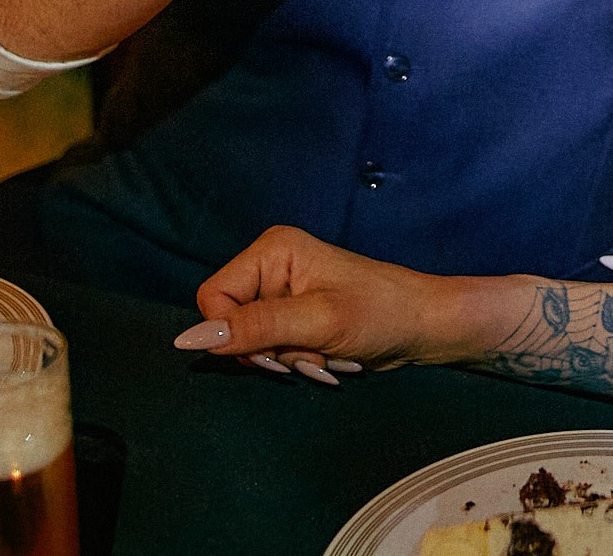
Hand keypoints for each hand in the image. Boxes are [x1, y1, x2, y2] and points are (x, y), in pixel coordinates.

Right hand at [175, 225, 451, 383]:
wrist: (423, 326)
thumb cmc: (380, 313)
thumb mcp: (316, 322)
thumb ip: (253, 328)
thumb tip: (189, 340)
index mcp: (272, 251)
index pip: (212, 298)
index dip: (231, 334)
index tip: (272, 352)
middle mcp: (271, 267)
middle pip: (231, 324)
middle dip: (269, 351)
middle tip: (310, 355)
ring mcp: (282, 293)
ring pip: (251, 343)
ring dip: (287, 360)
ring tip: (325, 356)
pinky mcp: (294, 316)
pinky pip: (273, 348)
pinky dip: (297, 361)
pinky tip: (327, 359)